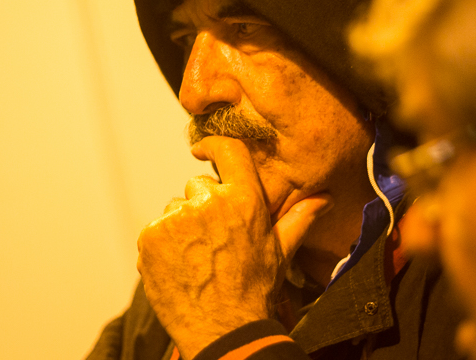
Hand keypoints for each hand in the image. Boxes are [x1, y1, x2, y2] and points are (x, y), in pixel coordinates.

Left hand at [137, 136, 332, 358]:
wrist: (224, 329)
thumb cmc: (254, 291)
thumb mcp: (281, 252)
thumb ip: (299, 219)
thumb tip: (323, 198)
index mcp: (244, 199)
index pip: (227, 150)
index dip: (215, 146)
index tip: (204, 149)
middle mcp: (209, 202)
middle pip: (197, 186)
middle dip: (203, 206)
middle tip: (213, 239)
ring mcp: (176, 218)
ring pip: (174, 209)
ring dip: (181, 228)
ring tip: (196, 258)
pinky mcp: (152, 237)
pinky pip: (155, 230)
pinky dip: (162, 246)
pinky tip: (179, 267)